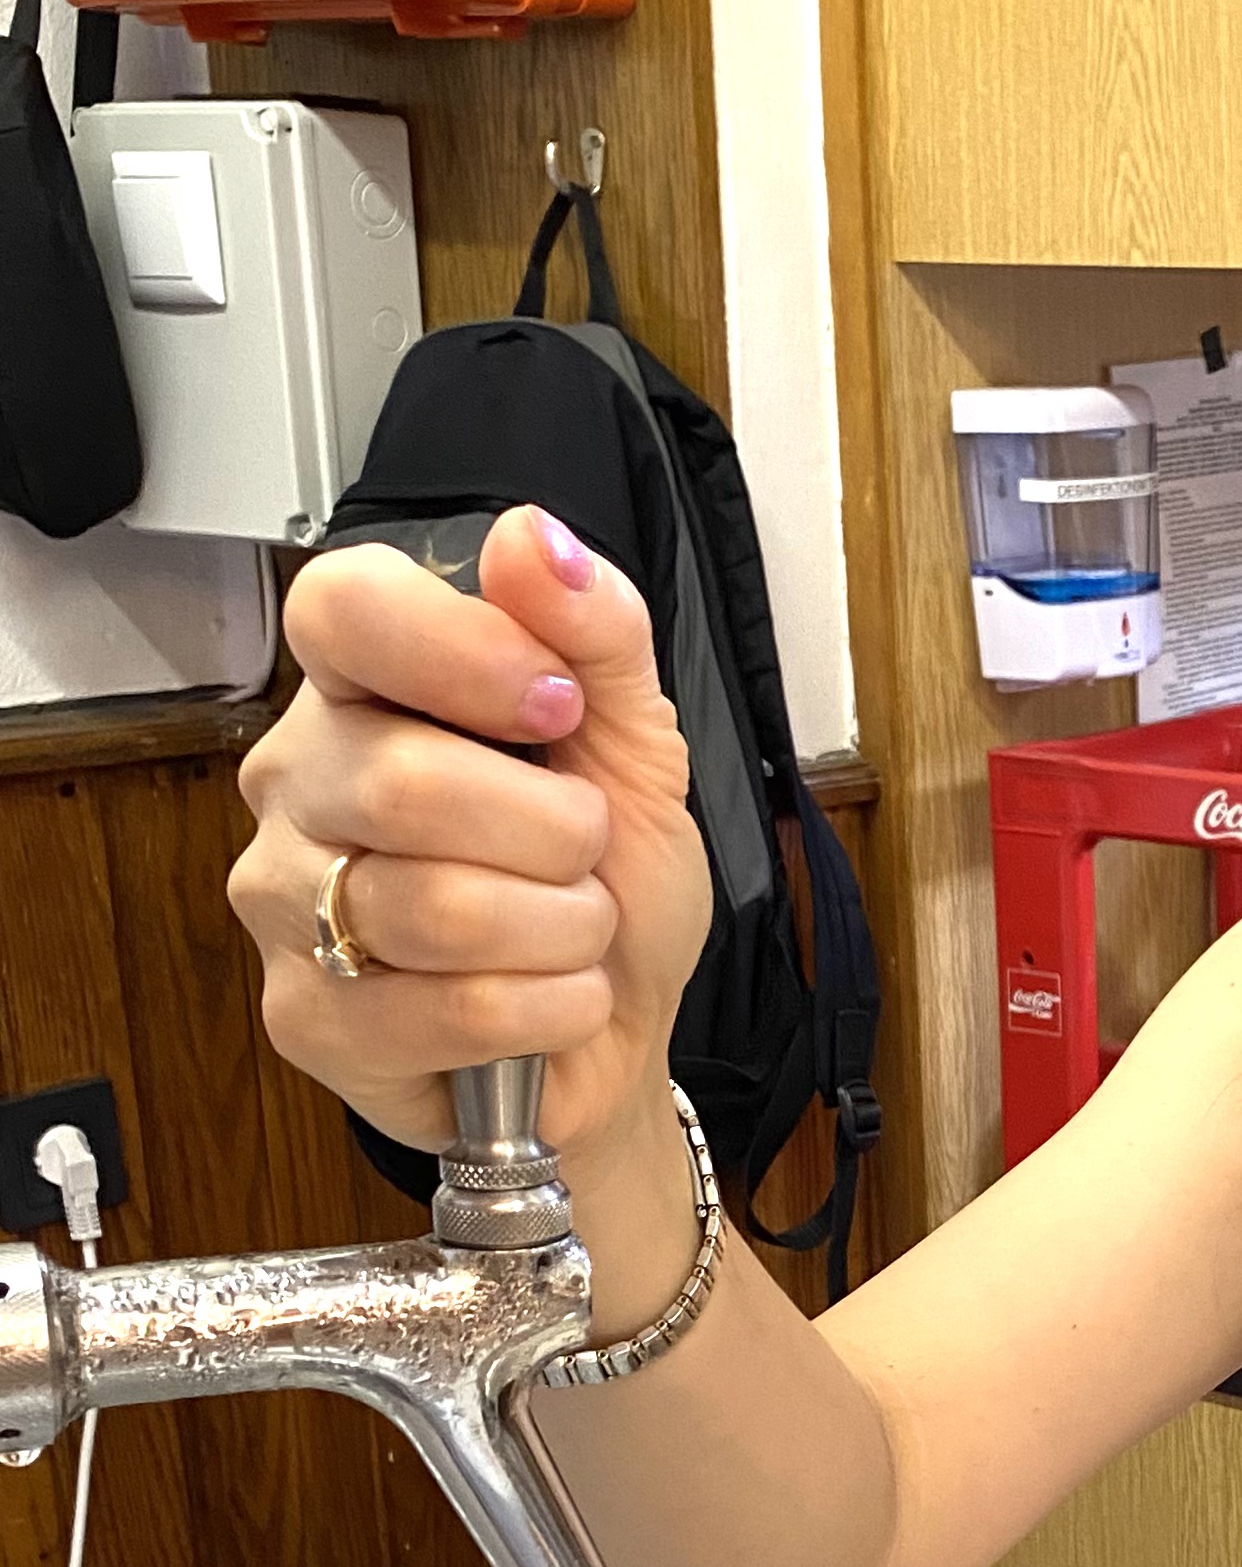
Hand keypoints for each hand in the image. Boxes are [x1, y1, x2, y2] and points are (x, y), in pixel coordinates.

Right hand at [229, 507, 710, 1165]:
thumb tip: (532, 538)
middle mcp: (297, 779)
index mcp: (365, 685)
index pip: (343, 610)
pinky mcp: (302, 1018)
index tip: (557, 705)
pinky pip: (448, 1009)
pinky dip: (545, 1008)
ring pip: (431, 907)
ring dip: (559, 928)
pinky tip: (548, 1002)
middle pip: (403, 782)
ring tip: (571, 931)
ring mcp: (282, 902)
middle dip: (551, 832)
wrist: (610, 1028)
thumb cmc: (604, 876)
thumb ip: (594, 630)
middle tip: (584, 852)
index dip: (461, 653)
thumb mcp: (634, 739)